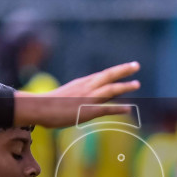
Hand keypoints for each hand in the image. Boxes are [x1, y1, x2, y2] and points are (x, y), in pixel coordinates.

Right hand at [12, 62, 140, 128]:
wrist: (39, 108)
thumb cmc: (47, 105)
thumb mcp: (64, 96)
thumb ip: (75, 97)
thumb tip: (78, 102)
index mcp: (81, 83)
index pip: (101, 76)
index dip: (114, 72)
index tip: (125, 68)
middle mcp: (87, 87)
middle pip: (108, 75)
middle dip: (123, 70)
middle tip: (136, 65)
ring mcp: (88, 98)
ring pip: (111, 89)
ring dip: (125, 86)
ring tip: (137, 84)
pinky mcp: (88, 110)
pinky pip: (107, 108)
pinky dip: (119, 108)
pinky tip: (128, 108)